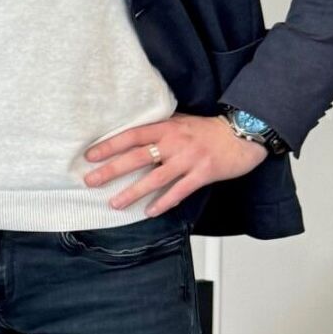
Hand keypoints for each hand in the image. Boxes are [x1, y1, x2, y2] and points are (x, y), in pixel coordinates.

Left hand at [84, 113, 266, 215]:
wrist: (243, 133)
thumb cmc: (208, 129)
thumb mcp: (180, 121)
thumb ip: (158, 129)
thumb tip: (129, 137)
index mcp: (166, 127)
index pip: (131, 136)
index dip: (109, 145)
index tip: (89, 155)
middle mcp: (175, 142)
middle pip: (137, 158)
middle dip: (112, 170)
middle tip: (91, 181)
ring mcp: (189, 159)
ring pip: (155, 178)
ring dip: (133, 192)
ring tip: (115, 204)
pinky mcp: (203, 173)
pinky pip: (179, 191)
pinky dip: (163, 202)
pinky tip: (149, 212)